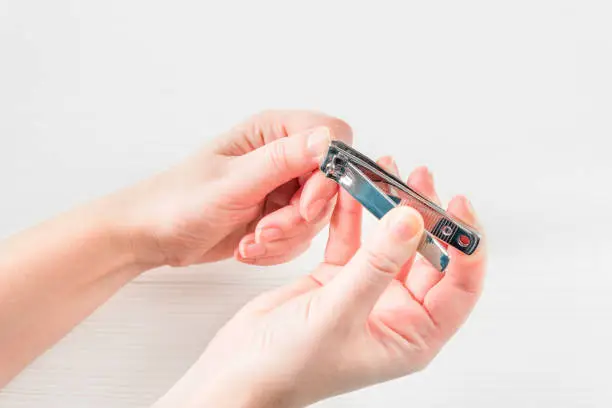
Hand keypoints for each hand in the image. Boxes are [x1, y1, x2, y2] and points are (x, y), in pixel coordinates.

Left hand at [111, 110, 351, 266]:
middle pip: (330, 183)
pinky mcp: (280, 213)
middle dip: (302, 215)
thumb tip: (326, 139)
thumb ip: (281, 160)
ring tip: (251, 240)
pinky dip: (279, 248)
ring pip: (318, 214)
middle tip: (267, 229)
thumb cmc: (179, 201)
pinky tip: (248, 246)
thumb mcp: (231, 182)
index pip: (333, 138)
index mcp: (272, 130)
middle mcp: (283, 154)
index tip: (307, 203)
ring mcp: (283, 185)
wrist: (154, 235)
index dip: (331, 173)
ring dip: (286, 235)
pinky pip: (302, 234)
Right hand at [155, 162, 486, 407]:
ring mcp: (366, 293)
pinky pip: (353, 240)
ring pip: (389, 242)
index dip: (466, 245)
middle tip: (419, 179)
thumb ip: (376, 265)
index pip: (459, 286)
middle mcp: (394, 313)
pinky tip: (352, 190)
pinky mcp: (337, 280)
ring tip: (388, 173)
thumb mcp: (339, 315)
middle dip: (425, 215)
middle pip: (427, 255)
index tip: (457, 207)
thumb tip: (411, 222)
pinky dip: (352, 215)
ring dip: (389, 208)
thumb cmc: (289, 367)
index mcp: (412, 335)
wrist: (238, 371)